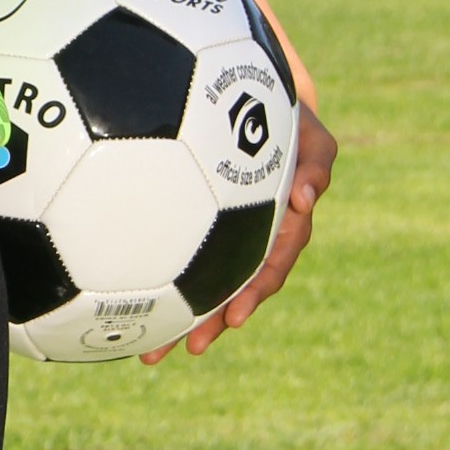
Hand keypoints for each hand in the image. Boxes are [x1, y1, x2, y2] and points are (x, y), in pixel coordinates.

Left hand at [144, 99, 336, 363]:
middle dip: (215, 321)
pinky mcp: (201, 226)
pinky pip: (181, 261)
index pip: (271, 265)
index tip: (233, 319)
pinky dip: (162, 286)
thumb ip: (317, 162)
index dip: (255, 293)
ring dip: (188, 319)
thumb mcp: (310, 133)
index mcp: (282, 223)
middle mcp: (256, 236)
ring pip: (208, 283)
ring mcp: (230, 233)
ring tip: (152, 352)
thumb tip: (307, 197)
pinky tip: (132, 309)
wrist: (252, 98)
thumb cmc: (281, 112)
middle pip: (237, 288)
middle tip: (191, 347)